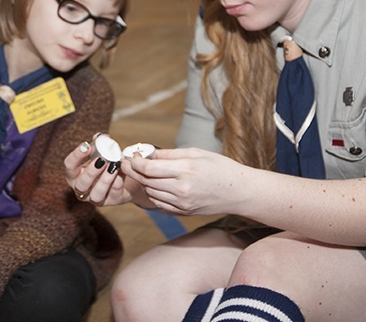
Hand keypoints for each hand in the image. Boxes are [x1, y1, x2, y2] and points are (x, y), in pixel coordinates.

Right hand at [64, 135, 145, 206]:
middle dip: (91, 171)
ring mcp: (95, 197)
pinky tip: (121, 172)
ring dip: (104, 180)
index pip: (69, 165)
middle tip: (101, 159)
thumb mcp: (103, 153)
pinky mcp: (110, 201)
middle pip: (81, 183)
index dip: (76, 155)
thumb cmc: (107, 164)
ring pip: (96, 194)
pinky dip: (117, 182)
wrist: (126, 179)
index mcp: (75, 174)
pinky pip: (112, 194)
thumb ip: (100, 144)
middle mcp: (82, 188)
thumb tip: (101, 136)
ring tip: (113, 167)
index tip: (86, 145)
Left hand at [120, 147, 248, 214]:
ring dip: (144, 183)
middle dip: (134, 171)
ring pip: (151, 193)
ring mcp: (182, 203)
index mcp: (185, 170)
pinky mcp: (183, 212)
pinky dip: (154, 194)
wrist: (239, 192)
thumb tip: (149, 153)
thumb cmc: (220, 168)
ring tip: (142, 173)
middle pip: (147, 181)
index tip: (131, 156)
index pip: (149, 168)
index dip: (135, 162)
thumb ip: (170, 154)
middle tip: (127, 163)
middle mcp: (182, 189)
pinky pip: (160, 204)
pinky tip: (156, 186)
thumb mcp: (197, 153)